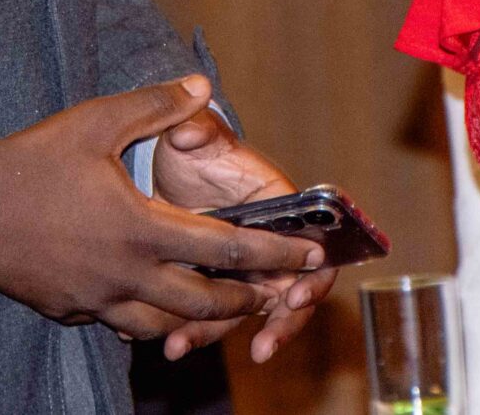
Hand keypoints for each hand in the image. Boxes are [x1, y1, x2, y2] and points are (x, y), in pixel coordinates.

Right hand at [0, 75, 323, 343]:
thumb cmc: (33, 159)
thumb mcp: (97, 121)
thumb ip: (155, 105)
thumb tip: (203, 85)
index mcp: (142, 228)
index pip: (226, 250)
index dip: (274, 254)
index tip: (308, 255)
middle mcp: (126, 274)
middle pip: (204, 302)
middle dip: (244, 300)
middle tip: (268, 293)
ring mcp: (96, 299)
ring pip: (164, 325)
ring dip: (197, 317)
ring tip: (216, 302)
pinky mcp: (70, 311)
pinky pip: (121, 324)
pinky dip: (147, 317)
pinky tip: (151, 301)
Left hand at [149, 112, 337, 363]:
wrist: (164, 169)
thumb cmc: (193, 150)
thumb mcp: (196, 137)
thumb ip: (196, 130)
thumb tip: (189, 130)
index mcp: (283, 209)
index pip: (315, 250)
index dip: (313, 278)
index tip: (294, 297)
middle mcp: (271, 244)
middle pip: (290, 294)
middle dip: (279, 326)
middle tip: (262, 348)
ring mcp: (243, 268)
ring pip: (244, 312)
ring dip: (219, 333)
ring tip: (185, 348)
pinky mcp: (214, 284)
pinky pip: (213, 315)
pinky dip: (194, 331)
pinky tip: (168, 343)